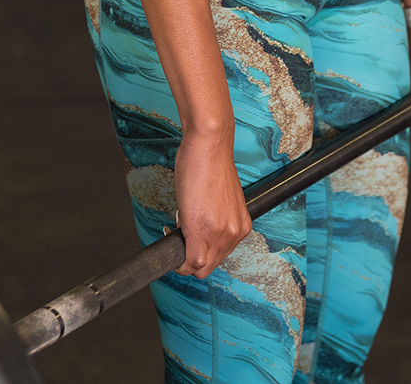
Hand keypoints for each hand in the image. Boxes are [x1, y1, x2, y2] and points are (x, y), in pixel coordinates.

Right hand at [172, 128, 251, 277]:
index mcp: (240, 224)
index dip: (201, 252)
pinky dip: (178, 260)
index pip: (219, 257)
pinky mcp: (203, 230)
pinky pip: (191, 262)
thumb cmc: (211, 163)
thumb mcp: (221, 198)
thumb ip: (216, 219)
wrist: (209, 144)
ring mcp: (220, 233)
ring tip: (178, 230)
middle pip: (210, 266)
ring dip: (184, 256)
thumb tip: (201, 232)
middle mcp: (234, 232)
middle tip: (180, 237)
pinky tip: (170, 235)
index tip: (190, 242)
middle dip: (191, 257)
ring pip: (200, 267)